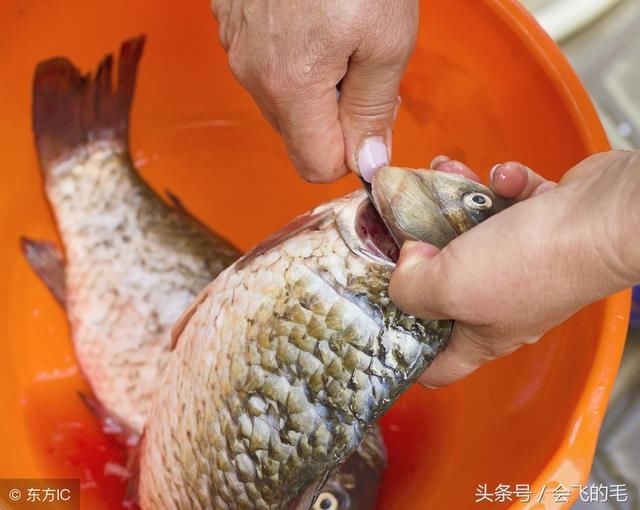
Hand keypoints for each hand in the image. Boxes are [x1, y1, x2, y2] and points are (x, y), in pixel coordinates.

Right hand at [211, 0, 417, 182]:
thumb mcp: (387, 38)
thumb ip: (373, 110)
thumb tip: (367, 162)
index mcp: (290, 86)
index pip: (317, 166)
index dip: (352, 154)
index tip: (373, 121)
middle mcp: (252, 74)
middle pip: (299, 134)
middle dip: (336, 116)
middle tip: (364, 67)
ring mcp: (236, 44)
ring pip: (283, 100)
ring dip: (316, 85)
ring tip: (339, 33)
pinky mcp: (232, 20)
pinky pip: (266, 64)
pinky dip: (294, 56)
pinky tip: (312, 17)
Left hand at [391, 151, 639, 386]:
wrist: (604, 217)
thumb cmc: (533, 264)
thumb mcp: (449, 287)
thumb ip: (411, 287)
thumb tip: (405, 267)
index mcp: (483, 335)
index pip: (441, 365)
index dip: (409, 353)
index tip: (383, 326)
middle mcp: (505, 303)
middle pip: (447, 287)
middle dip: (421, 253)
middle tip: (402, 227)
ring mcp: (526, 263)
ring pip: (473, 233)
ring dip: (455, 201)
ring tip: (443, 175)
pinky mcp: (544, 224)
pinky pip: (511, 202)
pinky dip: (504, 185)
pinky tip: (505, 178)